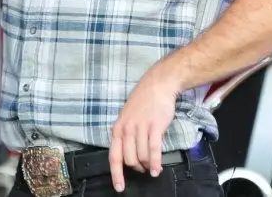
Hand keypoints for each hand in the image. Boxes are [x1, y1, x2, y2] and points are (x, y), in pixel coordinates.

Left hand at [108, 72, 180, 191]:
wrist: (157, 85)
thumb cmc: (143, 102)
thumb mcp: (127, 118)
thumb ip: (125, 135)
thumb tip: (128, 156)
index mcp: (118, 129)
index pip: (114, 156)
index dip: (116, 174)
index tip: (119, 188)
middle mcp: (126, 129)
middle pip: (129, 160)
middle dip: (137, 168)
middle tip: (143, 169)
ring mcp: (140, 128)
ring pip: (141, 157)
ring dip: (147, 166)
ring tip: (152, 168)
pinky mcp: (154, 127)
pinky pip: (153, 150)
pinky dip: (155, 163)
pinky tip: (157, 170)